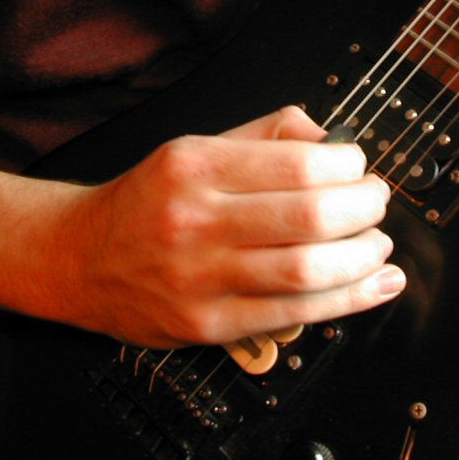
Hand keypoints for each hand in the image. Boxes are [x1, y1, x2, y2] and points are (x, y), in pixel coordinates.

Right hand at [57, 107, 402, 347]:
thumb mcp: (196, 147)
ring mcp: (199, 277)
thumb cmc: (148, 202)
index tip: (359, 167)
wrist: (79, 259)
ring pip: (306, 270)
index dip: (346, 166)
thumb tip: (331, 139)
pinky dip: (347, 301)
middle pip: (307, 215)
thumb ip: (266, 135)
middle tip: (376, 202)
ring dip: (362, 257)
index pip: (295, 163)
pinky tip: (376, 285)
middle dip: (363, 208)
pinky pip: (293, 315)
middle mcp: (194, 219)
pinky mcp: (207, 324)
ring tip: (378, 243)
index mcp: (194, 165)